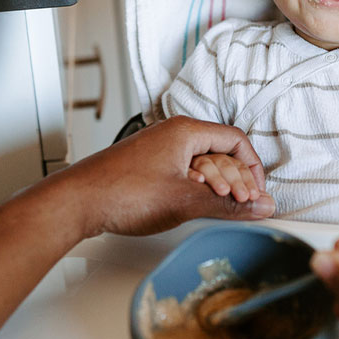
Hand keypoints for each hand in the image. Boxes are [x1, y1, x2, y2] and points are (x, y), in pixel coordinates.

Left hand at [51, 116, 273, 237]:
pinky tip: (192, 206)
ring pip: (202, 164)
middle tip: (243, 205)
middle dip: (237, 179)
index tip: (258, 192)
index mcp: (185, 131)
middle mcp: (172, 134)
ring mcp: (159, 150)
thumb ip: (228, 205)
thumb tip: (260, 206)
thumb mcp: (185, 201)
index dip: (253, 167)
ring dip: (216, 186)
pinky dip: (196, 188)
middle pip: (221, 152)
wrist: (77, 202)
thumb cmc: (122, 193)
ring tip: (219, 207)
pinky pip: (183, 172)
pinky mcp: (148, 166)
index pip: (236, 140)